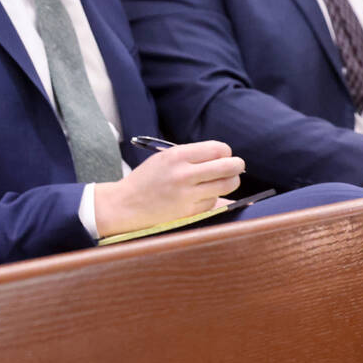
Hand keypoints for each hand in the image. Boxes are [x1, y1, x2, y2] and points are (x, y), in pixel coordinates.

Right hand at [94, 141, 243, 236]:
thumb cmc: (147, 179)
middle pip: (227, 168)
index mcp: (177, 156)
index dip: (226, 152)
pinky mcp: (189, 212)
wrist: (125, 204)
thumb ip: (191, 156)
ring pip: (225, 186)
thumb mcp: (164, 158)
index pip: (217, 149)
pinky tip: (203, 196)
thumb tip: (224, 157)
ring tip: (226, 180)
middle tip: (238, 166)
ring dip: (230, 182)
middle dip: (237, 166)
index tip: (225, 155)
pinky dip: (213, 199)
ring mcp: (187, 195)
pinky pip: (213, 203)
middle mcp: (184, 174)